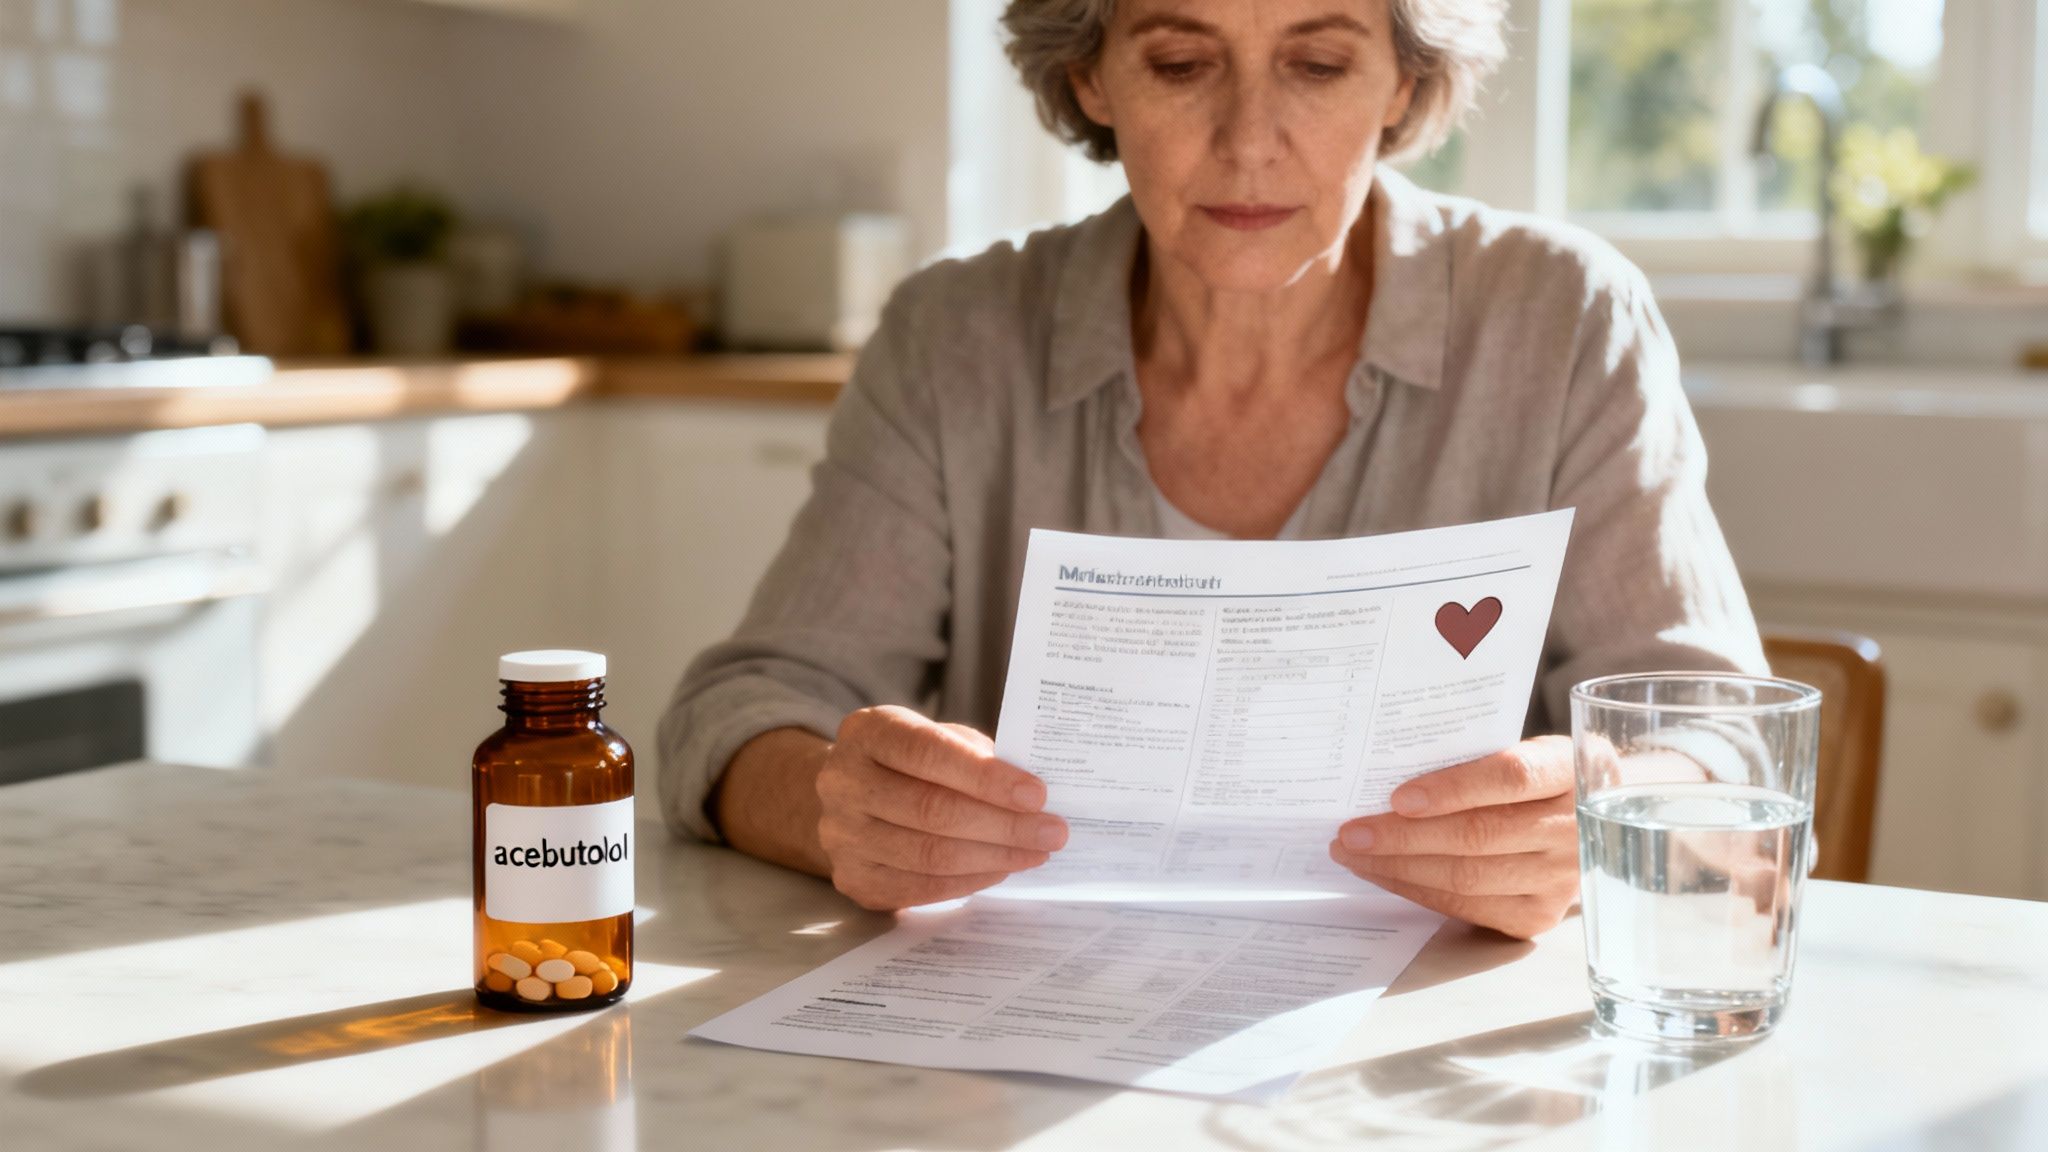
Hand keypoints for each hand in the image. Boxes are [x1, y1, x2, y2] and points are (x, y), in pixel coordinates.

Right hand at [816, 705, 1067, 910]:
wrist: (848, 797)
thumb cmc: (906, 761)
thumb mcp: (934, 737)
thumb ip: (974, 756)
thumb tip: (1031, 793)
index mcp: (866, 733)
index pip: (928, 754)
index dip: (986, 777)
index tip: (1036, 794)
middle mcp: (843, 783)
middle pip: (932, 810)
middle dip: (1003, 824)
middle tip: (1052, 831)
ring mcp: (842, 836)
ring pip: (930, 854)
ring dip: (994, 856)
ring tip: (1035, 851)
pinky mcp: (854, 879)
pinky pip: (922, 887)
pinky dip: (970, 880)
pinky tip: (1002, 868)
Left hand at [1328, 735, 1579, 939]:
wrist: (1605, 824)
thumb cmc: (1543, 777)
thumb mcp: (1530, 749)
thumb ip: (1480, 755)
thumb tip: (1393, 765)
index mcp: (1572, 771)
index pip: (1511, 778)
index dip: (1453, 788)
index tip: (1398, 797)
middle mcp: (1573, 829)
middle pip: (1478, 836)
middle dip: (1403, 836)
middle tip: (1350, 832)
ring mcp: (1560, 880)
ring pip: (1467, 878)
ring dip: (1399, 867)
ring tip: (1354, 853)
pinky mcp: (1539, 916)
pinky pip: (1467, 907)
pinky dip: (1418, 890)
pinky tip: (1385, 874)